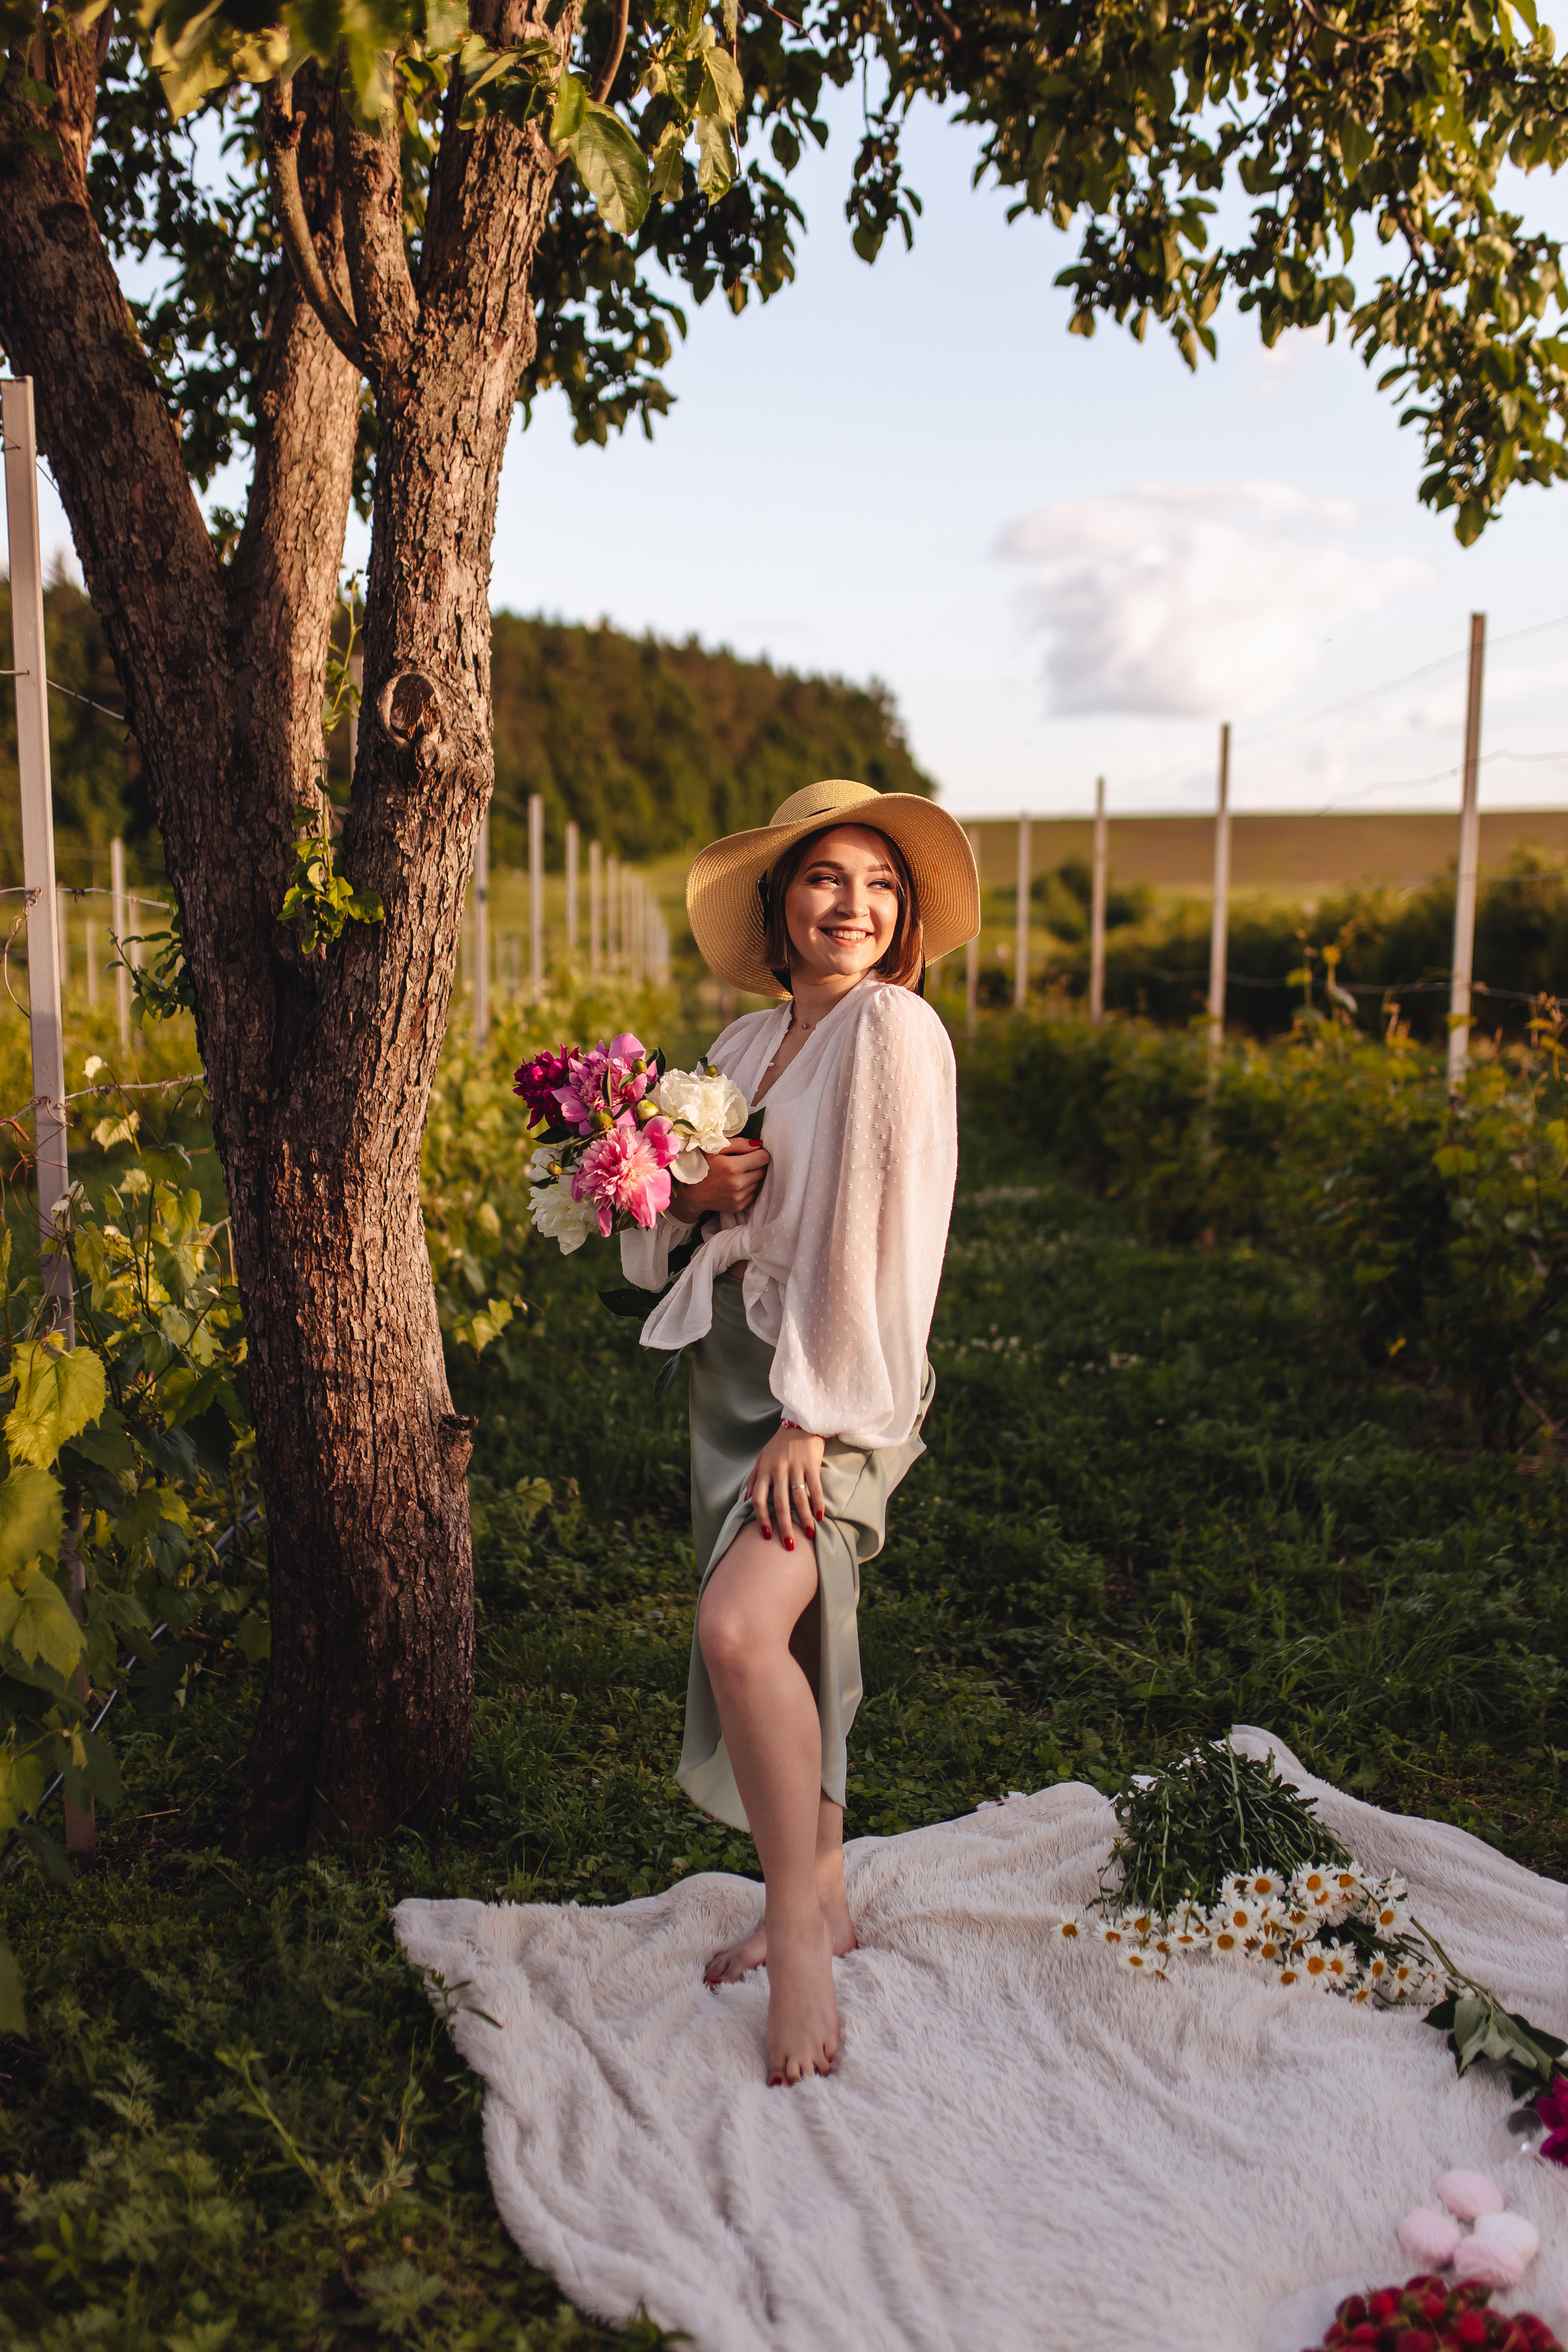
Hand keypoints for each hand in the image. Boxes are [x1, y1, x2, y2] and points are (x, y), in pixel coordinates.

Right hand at [671, 1137, 768, 1220]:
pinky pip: (753, 1193)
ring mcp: (739, 1197)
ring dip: (752, 1176)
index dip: (759, 1153)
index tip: (751, 1153)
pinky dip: (748, 1188)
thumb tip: (758, 1145)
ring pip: (759, 1182)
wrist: (691, 1193)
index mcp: (732, 1167)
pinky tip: (735, 1185)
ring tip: (737, 1174)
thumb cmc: (702, 1166)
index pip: (763, 1157)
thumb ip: (739, 1144)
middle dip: (756, 1164)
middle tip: (742, 1163)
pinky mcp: (739, 1206)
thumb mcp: (715, 1149)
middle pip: (763, 1170)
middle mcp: (738, 1184)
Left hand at [744, 1422, 825, 1550]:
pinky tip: (820, 1516)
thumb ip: (753, 1478)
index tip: (766, 1535)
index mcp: (763, 1470)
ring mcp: (794, 1467)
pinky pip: (815, 1487)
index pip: (758, 1499)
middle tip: (789, 1545)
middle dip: (784, 1527)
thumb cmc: (779, 1444)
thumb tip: (744, 1500)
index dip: (761, 1519)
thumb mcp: (761, 1458)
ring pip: (798, 1499)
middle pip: (779, 1504)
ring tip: (810, 1534)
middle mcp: (777, 1470)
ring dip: (804, 1519)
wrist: (800, 1422)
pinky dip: (818, 1503)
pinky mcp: (811, 1463)